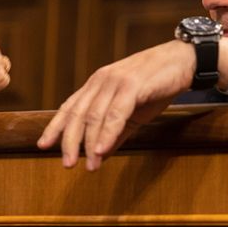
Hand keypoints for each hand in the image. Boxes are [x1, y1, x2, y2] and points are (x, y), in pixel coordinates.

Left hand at [37, 40, 194, 170]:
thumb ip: (115, 132)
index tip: (43, 146)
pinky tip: (102, 150)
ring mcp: (116, 81)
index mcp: (97, 85)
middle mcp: (101, 80)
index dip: (55, 127)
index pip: (70, 108)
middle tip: (67, 165)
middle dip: (70, 141)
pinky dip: (107, 133)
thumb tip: (100, 155)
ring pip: (95, 116)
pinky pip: (116, 113)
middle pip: (78, 115)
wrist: (184, 61)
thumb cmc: (157, 85)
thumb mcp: (133, 112)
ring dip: (90, 144)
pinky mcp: (133, 85)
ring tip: (89, 166)